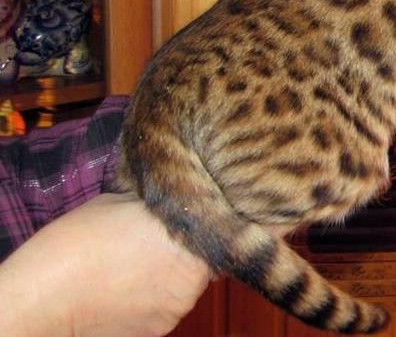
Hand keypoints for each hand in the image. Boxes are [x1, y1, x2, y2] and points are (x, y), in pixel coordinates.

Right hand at [0, 193, 211, 336]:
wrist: (44, 297)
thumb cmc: (78, 241)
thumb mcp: (123, 202)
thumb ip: (158, 207)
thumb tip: (174, 201)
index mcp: (192, 235)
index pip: (220, 225)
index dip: (207, 220)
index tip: (192, 216)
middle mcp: (195, 274)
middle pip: (207, 257)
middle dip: (189, 248)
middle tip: (157, 240)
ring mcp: (180, 305)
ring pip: (188, 284)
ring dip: (173, 274)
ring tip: (137, 265)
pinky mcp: (162, 328)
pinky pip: (169, 306)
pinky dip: (156, 297)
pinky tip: (128, 287)